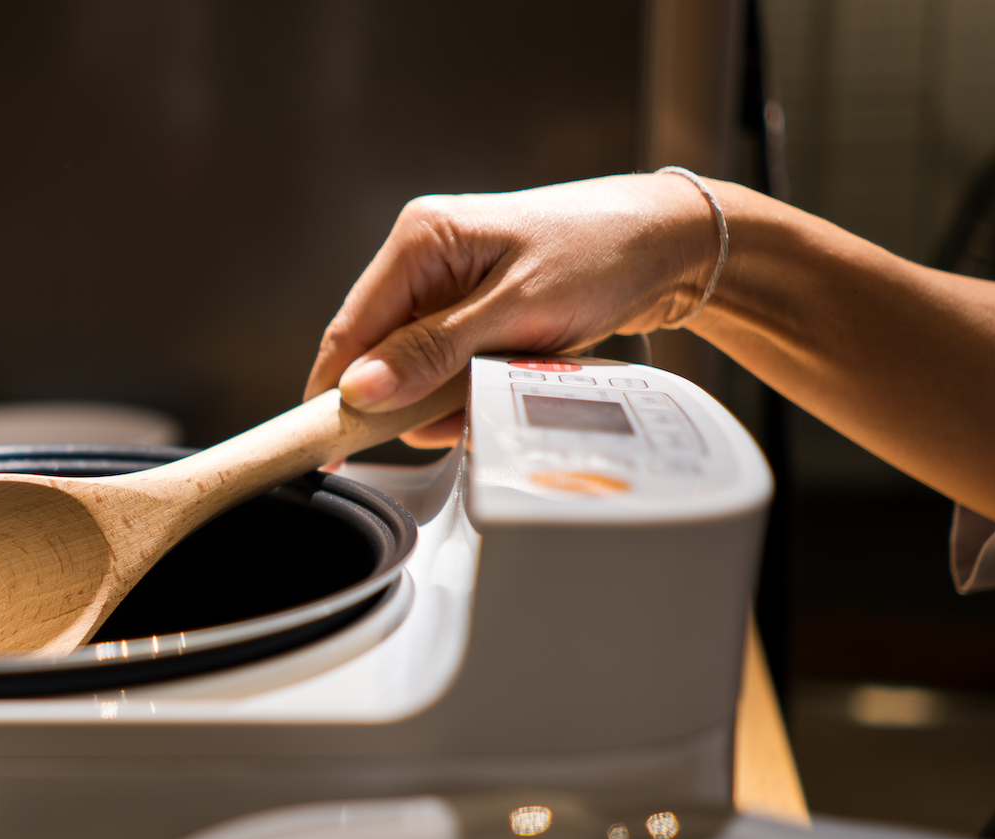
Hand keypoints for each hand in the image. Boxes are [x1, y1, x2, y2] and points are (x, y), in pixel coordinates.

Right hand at [305, 173, 720, 446]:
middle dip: (412, 396)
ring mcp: (449, 286)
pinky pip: (449, 368)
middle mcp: (426, 258)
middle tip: (455, 413)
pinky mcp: (472, 312)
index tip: (323, 445)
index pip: (351, 328)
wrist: (671, 244)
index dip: (333, 392)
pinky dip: (473, 387)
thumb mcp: (514, 309)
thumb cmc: (603, 252)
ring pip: (416, 369)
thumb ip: (433, 352)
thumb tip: (361, 388)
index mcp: (421, 238)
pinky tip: (511, 377)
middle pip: (379, 354)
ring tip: (507, 378)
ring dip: (451, 395)